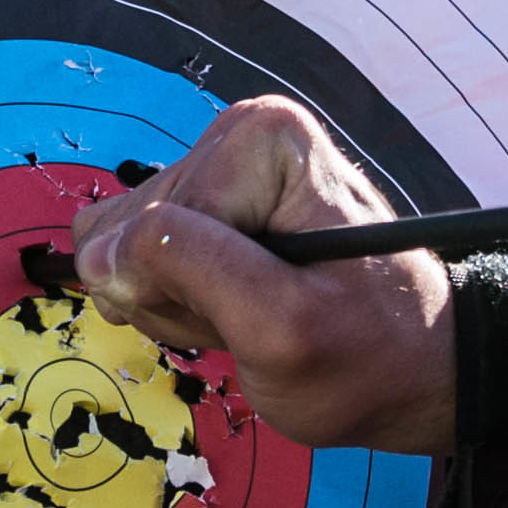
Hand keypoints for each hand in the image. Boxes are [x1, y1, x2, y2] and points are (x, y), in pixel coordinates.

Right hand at [69, 95, 456, 454]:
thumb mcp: (281, 327)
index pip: (159, 220)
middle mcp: (236, 137)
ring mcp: (211, 170)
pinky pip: (124, 255)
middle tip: (255, 317)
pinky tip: (227, 308)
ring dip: (174, 303)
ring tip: (247, 314)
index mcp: (265, 138)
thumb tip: (103, 252)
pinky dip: (169, 302)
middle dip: (180, 295)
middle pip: (129, 229)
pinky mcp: (193, 205)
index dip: (192, 287)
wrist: (404, 370)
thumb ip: (188, 270)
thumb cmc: (364, 355)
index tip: (262, 307)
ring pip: (118, 247)